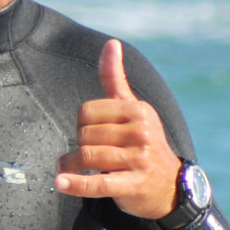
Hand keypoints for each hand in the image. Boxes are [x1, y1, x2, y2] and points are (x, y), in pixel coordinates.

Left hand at [53, 39, 181, 219]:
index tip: (89, 134)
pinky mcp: (134, 184)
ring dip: (70, 166)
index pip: (86, 112)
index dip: (80, 124)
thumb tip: (111, 43)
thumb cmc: (142, 143)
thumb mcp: (132, 109)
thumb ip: (116, 79)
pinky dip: (76, 184)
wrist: (169, 186)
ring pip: (87, 156)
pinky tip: (61, 183)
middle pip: (85, 135)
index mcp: (138, 110)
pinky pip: (99, 183)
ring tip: (67, 170)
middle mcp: (142, 132)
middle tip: (84, 155)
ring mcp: (139, 159)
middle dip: (77, 146)